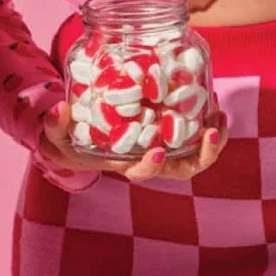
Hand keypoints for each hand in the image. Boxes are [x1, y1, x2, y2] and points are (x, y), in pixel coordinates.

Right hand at [37, 100, 228, 184]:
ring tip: (220, 116)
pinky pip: (193, 133)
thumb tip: (60, 108)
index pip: (141, 173)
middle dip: (201, 156)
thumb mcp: (55, 134)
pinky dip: (205, 121)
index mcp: (122, 164)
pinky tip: (212, 101)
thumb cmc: (67, 139)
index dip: (151, 167)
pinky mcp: (167, 130)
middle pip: (181, 169)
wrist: (78, 133)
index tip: (156, 151)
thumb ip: (55, 125)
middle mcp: (147, 160)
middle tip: (210, 133)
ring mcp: (161, 146)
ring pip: (195, 154)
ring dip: (212, 140)